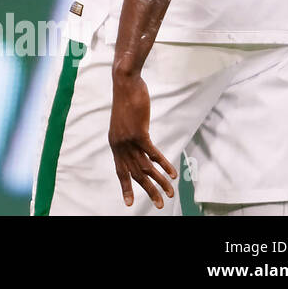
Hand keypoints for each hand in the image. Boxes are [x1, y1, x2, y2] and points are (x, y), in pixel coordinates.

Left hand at [108, 71, 175, 208]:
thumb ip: (131, 136)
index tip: (129, 202)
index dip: (126, 186)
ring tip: (170, 193)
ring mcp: (128, 140)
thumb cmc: (127, 100)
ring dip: (160, 181)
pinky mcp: (138, 133)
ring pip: (145, 167)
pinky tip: (172, 174)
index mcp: (115, 143)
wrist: (125, 83)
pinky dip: (163, 165)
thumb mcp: (126, 122)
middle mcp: (119, 144)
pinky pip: (152, 154)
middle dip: (148, 190)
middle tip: (159, 204)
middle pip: (135, 174)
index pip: (120, 170)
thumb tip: (141, 146)